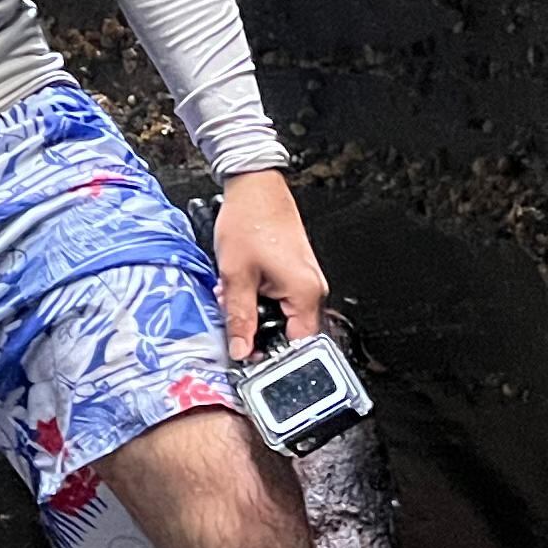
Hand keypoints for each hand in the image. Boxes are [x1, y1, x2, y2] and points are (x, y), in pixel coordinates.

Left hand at [214, 168, 327, 359]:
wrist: (254, 187)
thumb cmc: (249, 221)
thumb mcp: (236, 275)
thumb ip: (239, 317)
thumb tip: (241, 350)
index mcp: (305, 293)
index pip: (299, 346)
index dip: (273, 358)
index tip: (250, 361)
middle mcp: (313, 290)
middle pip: (291, 333)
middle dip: (259, 332)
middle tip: (234, 320)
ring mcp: (306, 282)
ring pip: (283, 317)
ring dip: (257, 313)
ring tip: (234, 294)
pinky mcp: (296, 274)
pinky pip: (281, 300)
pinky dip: (260, 299)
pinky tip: (243, 284)